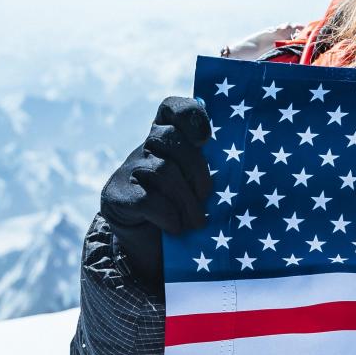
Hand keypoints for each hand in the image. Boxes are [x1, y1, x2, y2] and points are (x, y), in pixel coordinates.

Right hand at [100, 97, 212, 288]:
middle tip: (206, 196)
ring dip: (186, 200)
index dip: (189, 115)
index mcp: (169, 137)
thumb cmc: (188, 209)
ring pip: (162, 170)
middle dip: (195, 169)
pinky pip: (146, 199)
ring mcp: (128, 169)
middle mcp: (146, 147)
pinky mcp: (116, 195)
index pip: (172, 108)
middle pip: (170, 138)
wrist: (151, 246)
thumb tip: (239, 161)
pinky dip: (167, 215)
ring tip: (197, 222)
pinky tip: (176, 227)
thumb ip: (212, 166)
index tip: (205, 138)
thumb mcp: (201, 184)